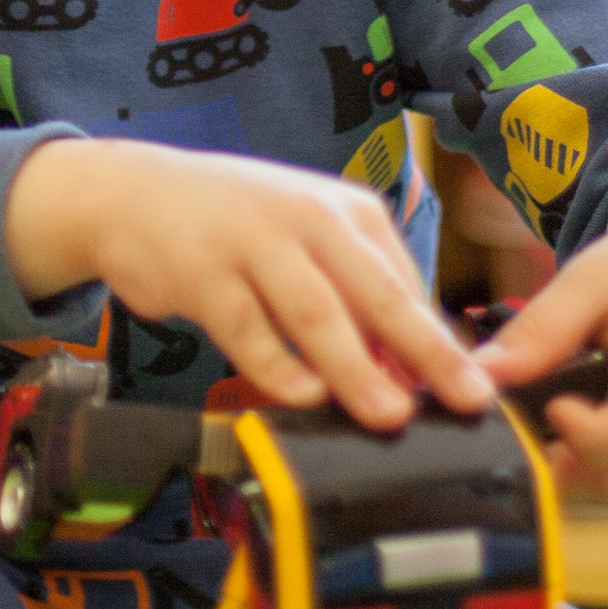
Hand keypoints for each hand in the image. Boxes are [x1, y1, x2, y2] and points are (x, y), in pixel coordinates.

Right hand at [4, 138, 491, 432]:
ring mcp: (255, 242)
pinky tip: (304, 396)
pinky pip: (250, 331)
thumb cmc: (237, 228)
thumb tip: (409, 375)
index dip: (439, 341)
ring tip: (389, 413)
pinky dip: (279, 368)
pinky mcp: (204, 273)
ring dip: (357, 368)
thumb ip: (354, 297)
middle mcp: (309, 218)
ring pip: (317, 313)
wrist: (135, 194)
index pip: (406, 283)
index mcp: (347, 211)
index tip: (472, 389)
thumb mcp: (306, 242)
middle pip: (377, 292)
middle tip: (465, 399)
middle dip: (425, 350)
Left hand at [477, 196, 607, 494]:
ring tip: (564, 404)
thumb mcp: (593, 279)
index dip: (584, 435)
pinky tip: (591, 413)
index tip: (554, 404)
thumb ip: (540, 332)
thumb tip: (481, 376)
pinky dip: (603, 454)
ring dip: (579, 458)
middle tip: (536, 409)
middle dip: (563, 456)